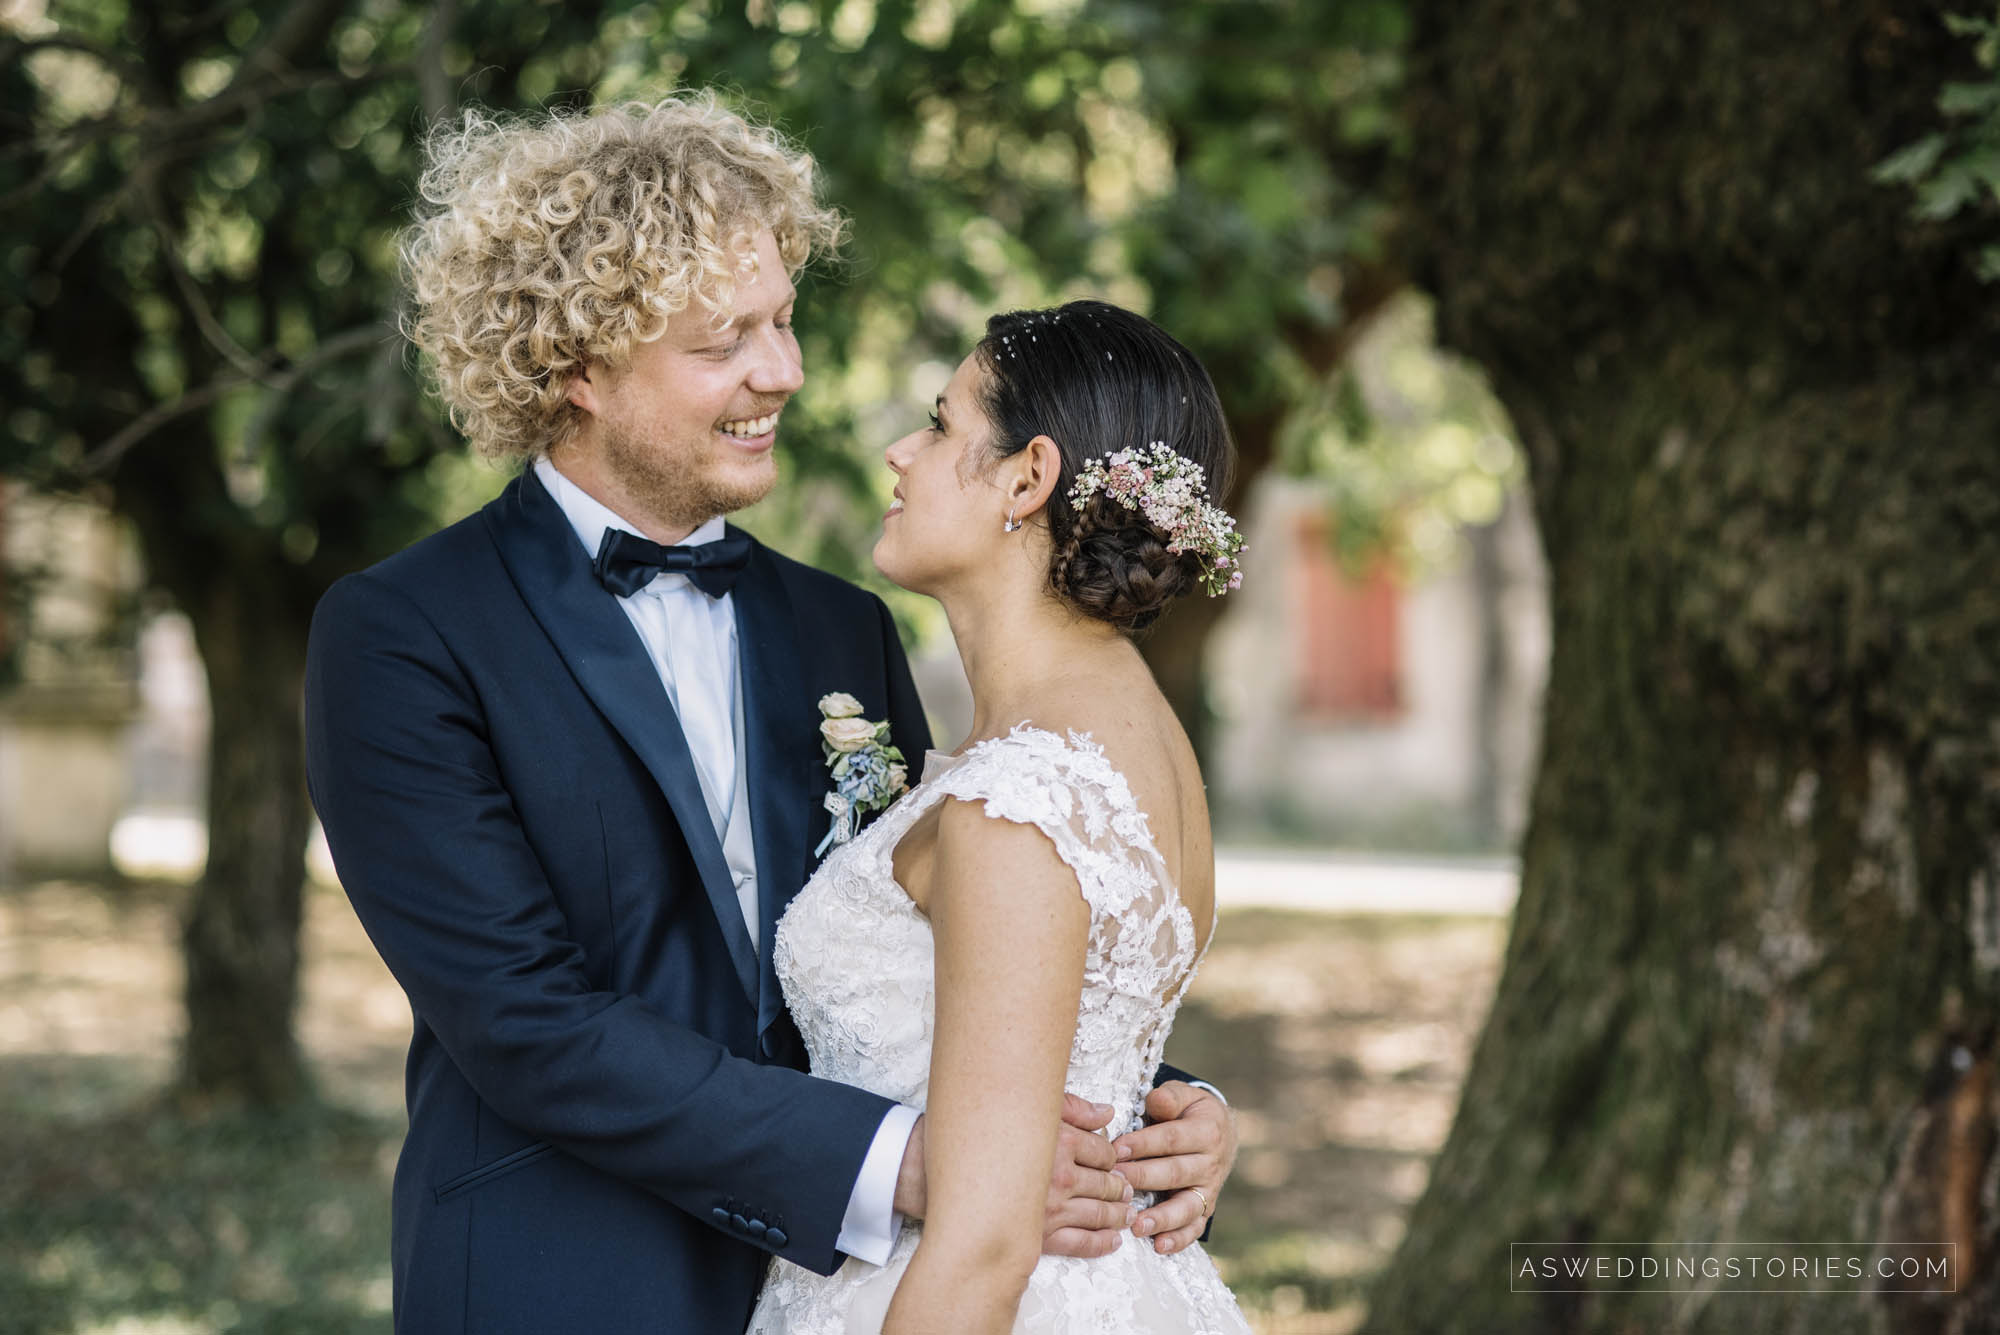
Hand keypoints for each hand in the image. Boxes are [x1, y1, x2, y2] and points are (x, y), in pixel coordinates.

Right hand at [894, 1094, 1133, 1260]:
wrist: (931, 1171)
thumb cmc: (977, 1134)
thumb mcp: (1027, 1108)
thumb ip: (1071, 1108)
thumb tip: (1106, 1112)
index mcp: (1061, 1142)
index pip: (1105, 1151)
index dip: (1112, 1155)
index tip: (1113, 1159)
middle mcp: (1060, 1178)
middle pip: (1107, 1184)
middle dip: (1120, 1186)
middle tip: (1127, 1187)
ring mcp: (1050, 1210)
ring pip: (1099, 1214)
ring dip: (1117, 1214)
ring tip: (1125, 1212)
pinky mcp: (1037, 1237)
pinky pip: (1080, 1244)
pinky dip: (1101, 1243)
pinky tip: (1112, 1240)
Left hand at [1111, 1082, 1235, 1254]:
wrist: (1221, 1131)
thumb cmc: (1189, 1112)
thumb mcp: (1185, 1095)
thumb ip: (1169, 1097)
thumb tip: (1156, 1101)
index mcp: (1206, 1131)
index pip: (1171, 1139)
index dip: (1142, 1144)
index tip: (1114, 1150)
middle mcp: (1211, 1163)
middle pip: (1175, 1173)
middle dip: (1143, 1179)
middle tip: (1116, 1184)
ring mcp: (1209, 1189)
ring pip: (1187, 1206)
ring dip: (1162, 1218)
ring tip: (1138, 1225)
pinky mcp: (1205, 1209)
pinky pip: (1195, 1227)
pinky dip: (1179, 1239)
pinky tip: (1160, 1246)